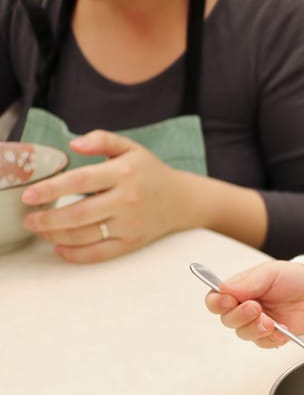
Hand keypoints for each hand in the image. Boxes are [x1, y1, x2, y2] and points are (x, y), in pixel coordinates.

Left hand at [21, 131, 192, 262]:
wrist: (182, 199)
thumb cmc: (150, 172)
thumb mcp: (130, 148)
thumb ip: (101, 139)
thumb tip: (73, 145)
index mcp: (124, 173)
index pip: (80, 181)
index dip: (51, 189)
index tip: (29, 195)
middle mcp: (127, 200)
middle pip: (79, 213)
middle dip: (48, 219)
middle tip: (29, 219)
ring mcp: (130, 224)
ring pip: (86, 235)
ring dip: (56, 235)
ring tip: (40, 230)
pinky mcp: (133, 242)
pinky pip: (100, 253)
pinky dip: (76, 254)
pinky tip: (59, 248)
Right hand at [204, 261, 303, 347]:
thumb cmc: (293, 279)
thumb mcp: (271, 272)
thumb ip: (248, 281)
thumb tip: (224, 288)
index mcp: (239, 290)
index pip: (216, 300)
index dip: (217, 303)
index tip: (227, 301)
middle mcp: (244, 308)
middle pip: (227, 319)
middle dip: (239, 316)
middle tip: (255, 308)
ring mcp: (256, 323)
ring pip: (243, 333)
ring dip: (254, 328)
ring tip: (270, 321)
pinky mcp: (271, 336)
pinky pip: (263, 343)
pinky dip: (272, 337)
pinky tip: (282, 329)